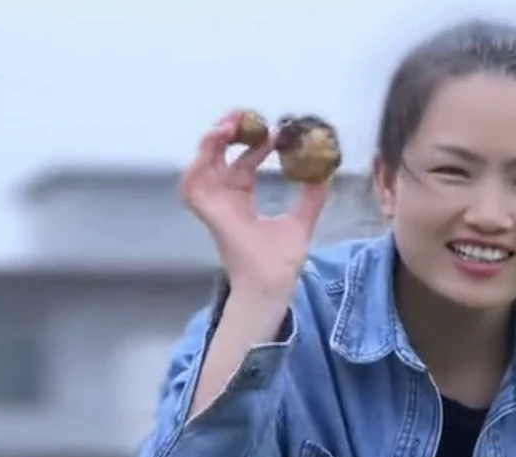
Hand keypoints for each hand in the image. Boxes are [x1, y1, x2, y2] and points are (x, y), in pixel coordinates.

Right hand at [178, 110, 330, 296]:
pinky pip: (191, 182)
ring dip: (212, 139)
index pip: (244, 161)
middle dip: (231, 131)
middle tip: (248, 115)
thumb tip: (325, 176)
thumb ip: (311, 198)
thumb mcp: (301, 221)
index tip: (276, 132)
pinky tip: (214, 143)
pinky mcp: (206, 212)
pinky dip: (197, 161)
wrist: (272, 282)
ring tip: (229, 124)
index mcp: (242, 200)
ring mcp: (214, 205)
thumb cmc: (281, 262)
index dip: (257, 142)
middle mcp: (225, 199)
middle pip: (220, 154)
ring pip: (203, 162)